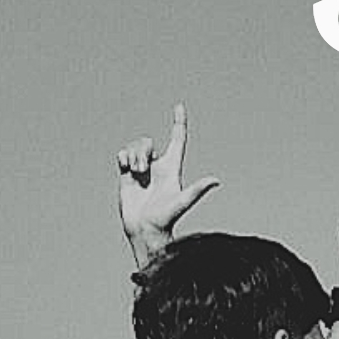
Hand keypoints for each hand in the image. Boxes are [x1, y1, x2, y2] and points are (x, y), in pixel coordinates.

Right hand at [117, 102, 218, 263]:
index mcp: (172, 168)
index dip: (179, 122)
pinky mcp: (128, 175)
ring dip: (133, 157)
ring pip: (135, 147)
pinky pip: (123, 154)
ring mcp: (143, 170)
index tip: (179, 107)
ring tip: (135, 174)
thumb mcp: (181, 202)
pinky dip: (123, 158)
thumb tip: (216, 181)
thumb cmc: (165, 220)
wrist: (144, 231)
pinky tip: (125, 170)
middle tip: (143, 172)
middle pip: (148, 142)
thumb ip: (197, 190)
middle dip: (142, 152)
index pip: (177, 139)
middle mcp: (158, 166)